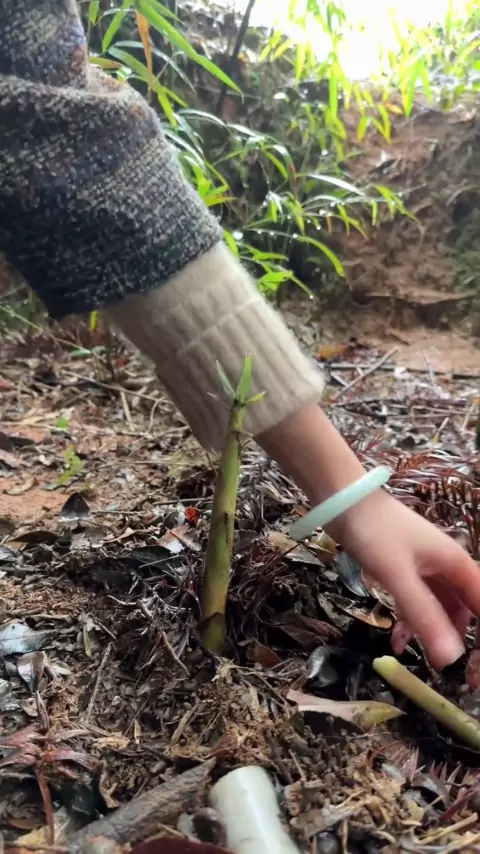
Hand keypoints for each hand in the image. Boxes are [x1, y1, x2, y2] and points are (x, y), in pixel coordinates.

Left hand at [339, 488, 479, 668]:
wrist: (342, 499)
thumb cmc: (375, 531)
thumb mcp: (398, 576)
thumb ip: (424, 616)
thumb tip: (451, 660)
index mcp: (458, 566)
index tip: (474, 672)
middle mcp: (449, 567)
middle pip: (470, 612)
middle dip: (464, 642)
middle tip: (453, 675)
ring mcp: (428, 568)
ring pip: (443, 609)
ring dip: (433, 633)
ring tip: (415, 657)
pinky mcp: (407, 570)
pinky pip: (421, 602)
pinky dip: (413, 622)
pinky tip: (397, 640)